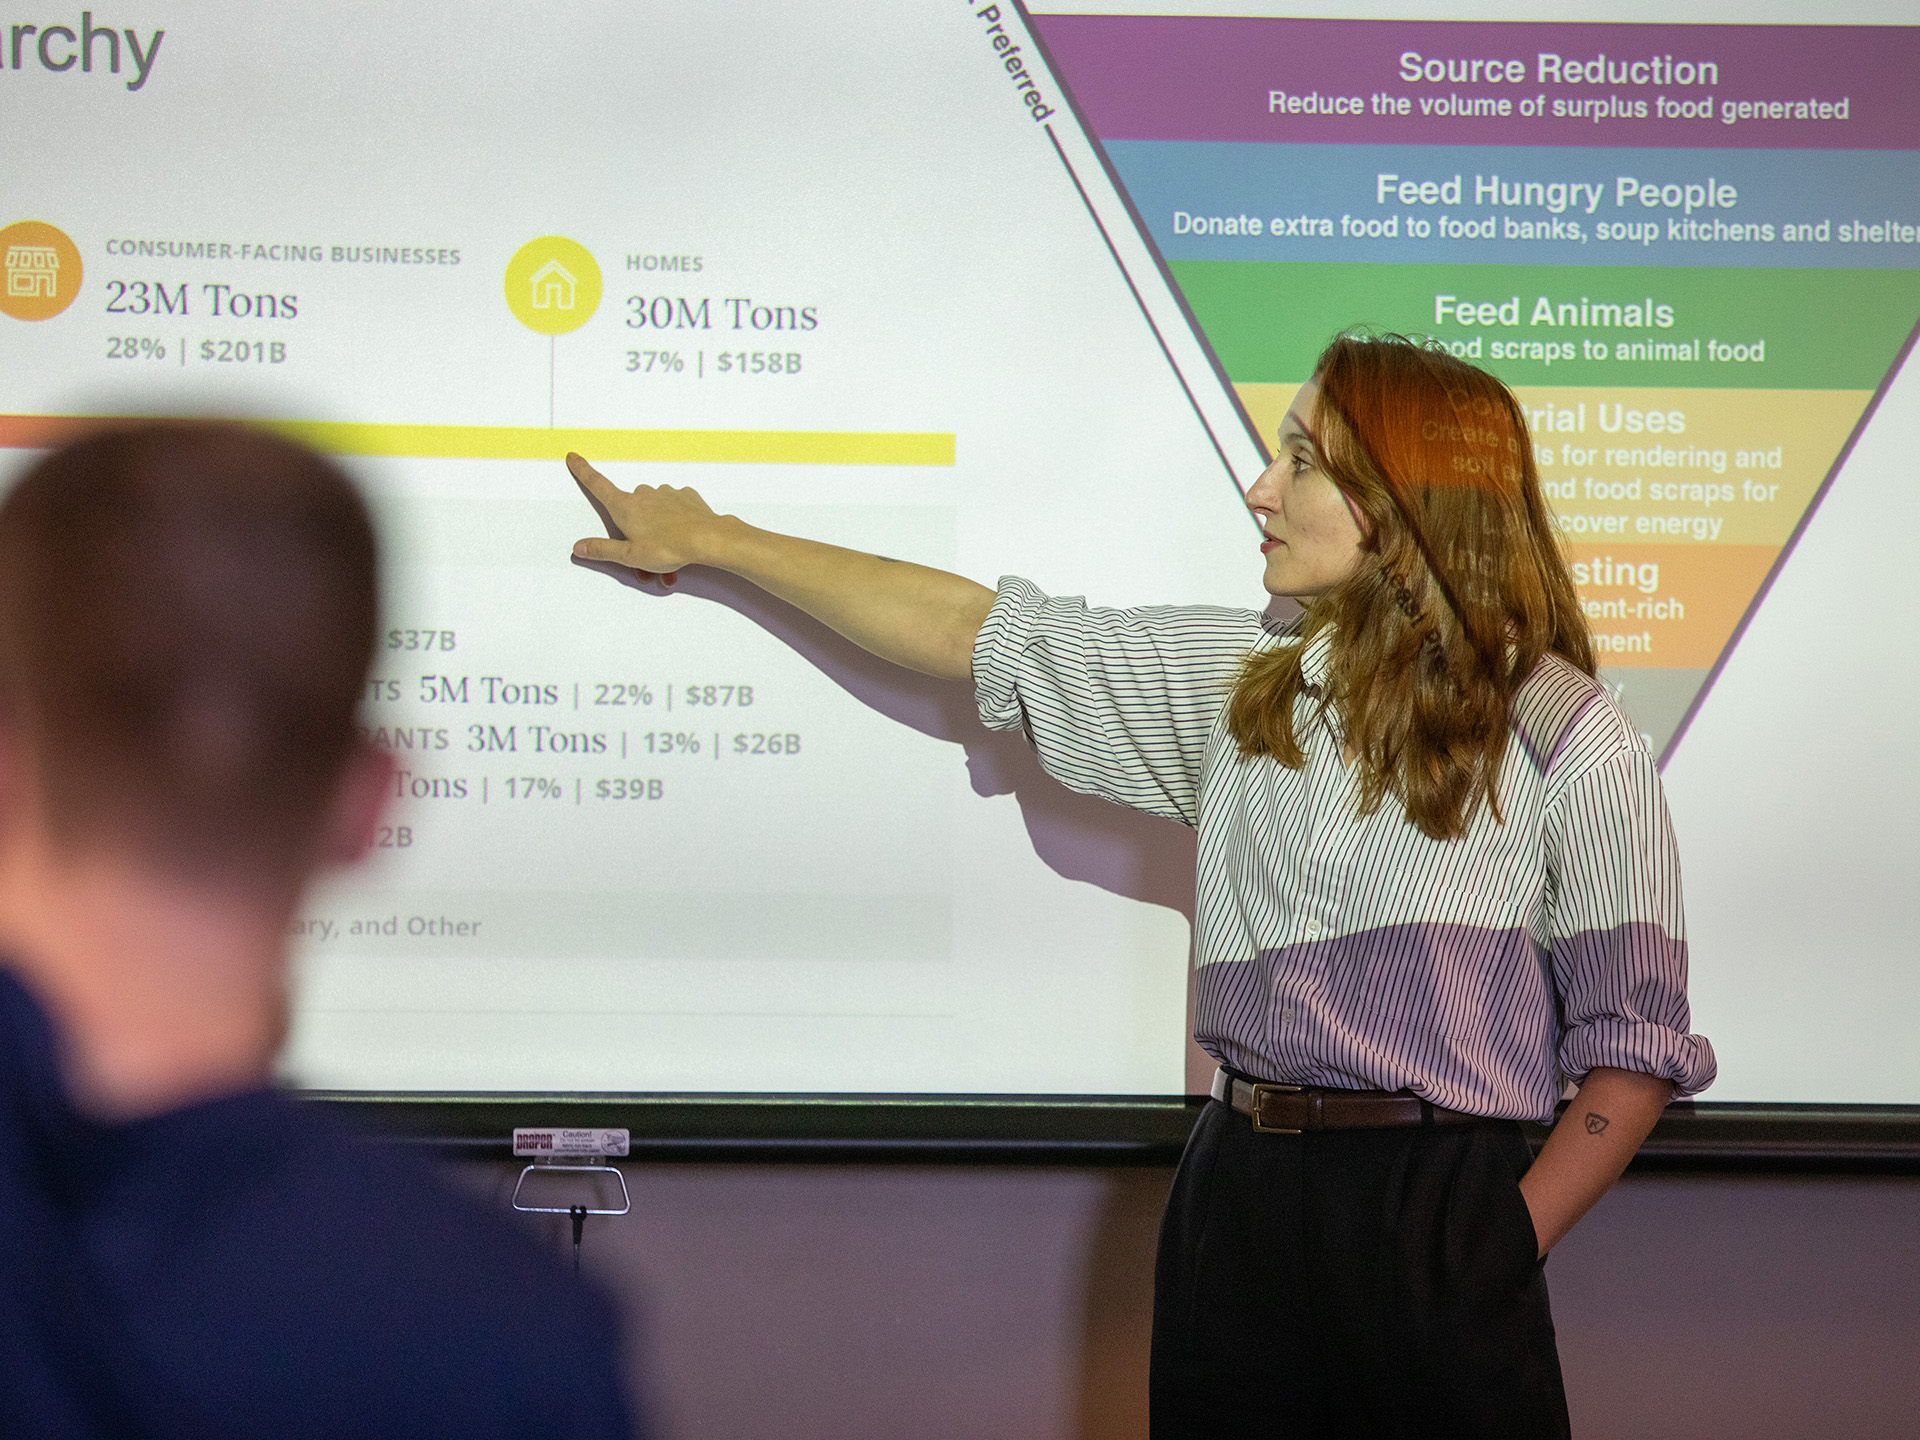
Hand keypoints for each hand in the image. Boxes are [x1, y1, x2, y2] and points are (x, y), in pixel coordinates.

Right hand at [565, 452, 720, 581]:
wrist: (707, 538)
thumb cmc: (669, 546)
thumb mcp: (630, 556)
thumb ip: (603, 550)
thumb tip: (580, 547)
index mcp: (625, 506)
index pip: (597, 485)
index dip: (583, 471)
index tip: (574, 458)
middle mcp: (644, 494)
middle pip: (631, 511)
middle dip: (636, 534)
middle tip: (646, 559)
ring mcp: (666, 493)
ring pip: (655, 514)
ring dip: (658, 533)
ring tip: (668, 557)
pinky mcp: (685, 497)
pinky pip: (674, 510)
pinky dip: (675, 525)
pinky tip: (682, 539)